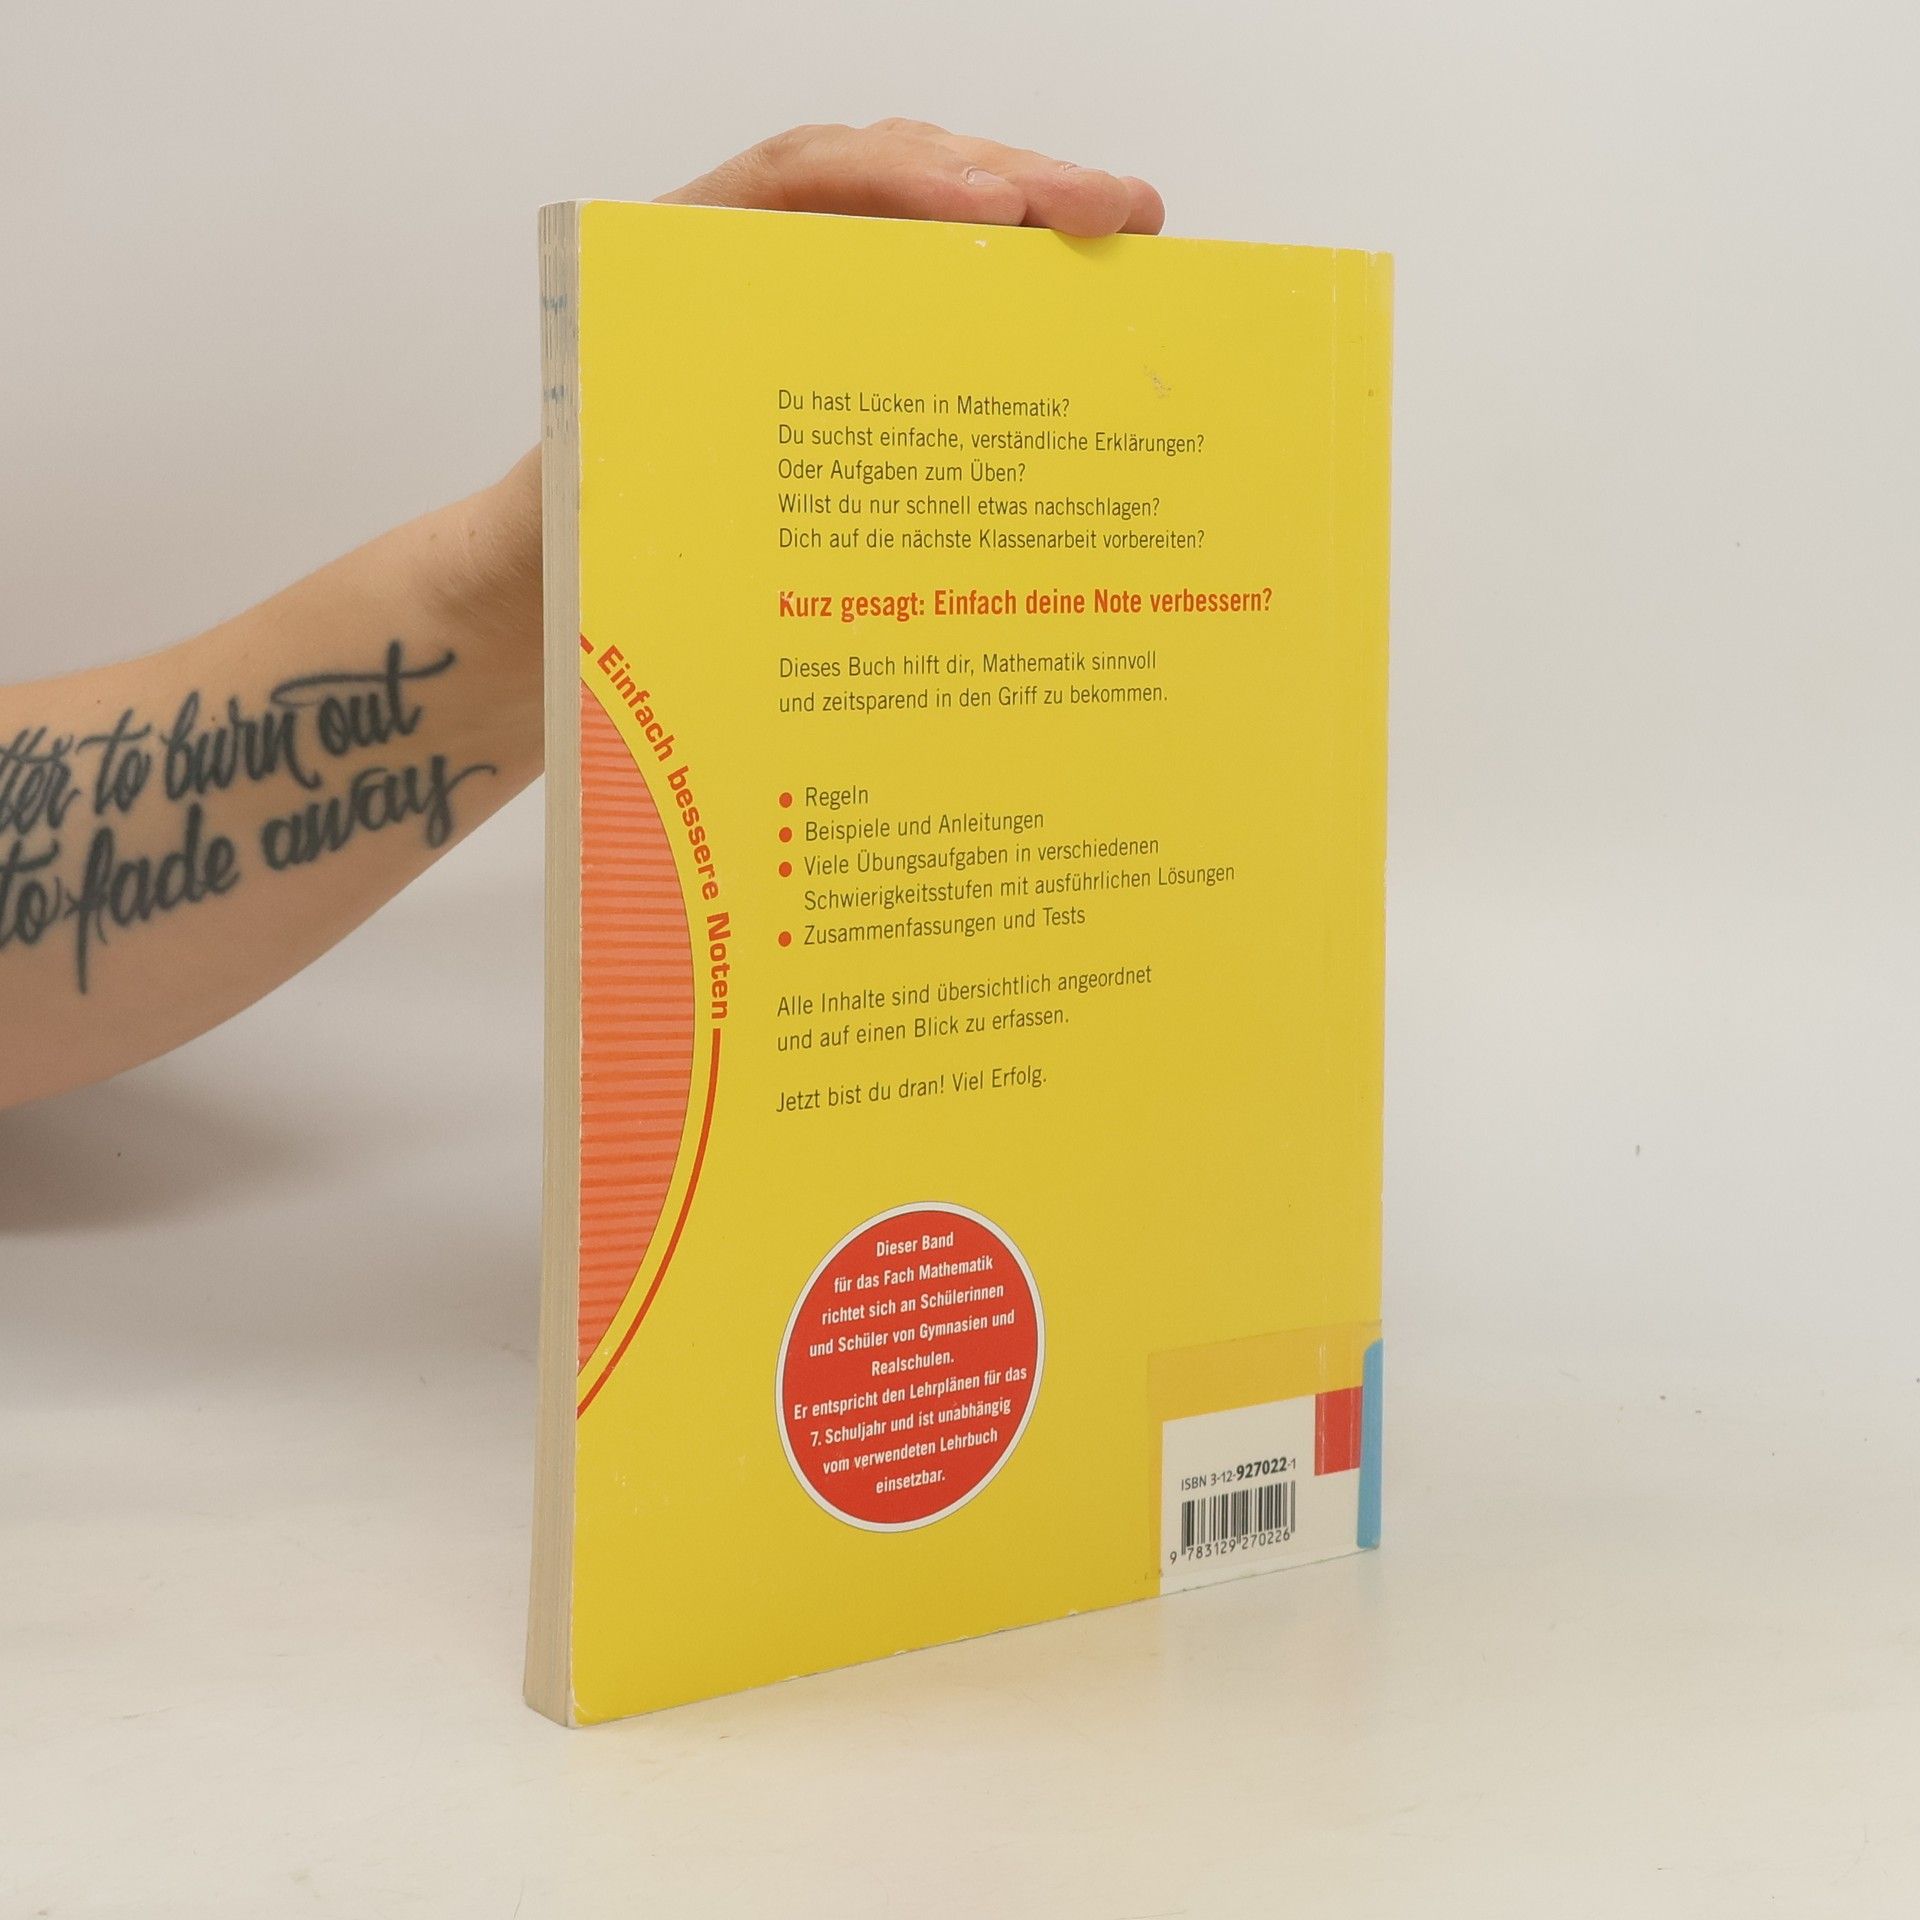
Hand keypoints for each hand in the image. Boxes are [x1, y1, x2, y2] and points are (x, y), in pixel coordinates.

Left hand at [477, 121, 1160, 656]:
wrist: (543, 585)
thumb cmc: (565, 547)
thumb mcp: (580, 509)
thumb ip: (628, 481)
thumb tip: (732, 486)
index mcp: (673, 277)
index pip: (794, 185)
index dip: (896, 184)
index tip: (991, 210)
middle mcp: (743, 270)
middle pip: (881, 182)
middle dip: (1005, 181)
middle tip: (1115, 210)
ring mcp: (797, 307)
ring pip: (916, 228)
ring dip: (1021, 221)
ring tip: (1121, 231)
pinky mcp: (835, 360)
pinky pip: (921, 301)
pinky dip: (997, 293)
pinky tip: (1067, 305)